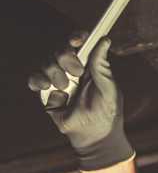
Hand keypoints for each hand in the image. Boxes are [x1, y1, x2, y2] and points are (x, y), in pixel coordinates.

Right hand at [26, 37, 133, 170]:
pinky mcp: (46, 92)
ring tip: (66, 88)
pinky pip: (35, 78)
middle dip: (66, 57)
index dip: (76, 37)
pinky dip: (39, 80)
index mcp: (89, 65)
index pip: (79, 45)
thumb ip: (102, 64)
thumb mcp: (108, 86)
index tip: (78, 40)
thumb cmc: (106, 110)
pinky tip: (48, 87)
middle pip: (60, 49)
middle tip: (77, 72)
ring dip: (55, 73)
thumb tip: (105, 40)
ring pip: (46, 62)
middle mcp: (72, 69)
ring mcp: (58, 79)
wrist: (93, 134)